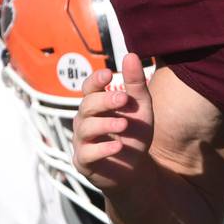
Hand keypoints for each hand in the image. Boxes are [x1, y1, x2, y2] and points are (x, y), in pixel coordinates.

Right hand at [73, 53, 154, 194]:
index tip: (108, 75)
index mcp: (98, 104)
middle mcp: (86, 120)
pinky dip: (102, 150)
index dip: (95, 80)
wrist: (136, 167)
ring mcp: (83, 141)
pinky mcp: (85, 161)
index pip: (89, 87)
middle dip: (104, 100)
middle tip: (123, 100)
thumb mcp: (140, 107)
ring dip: (105, 124)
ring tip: (124, 125)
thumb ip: (135, 83)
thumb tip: (130, 55)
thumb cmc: (134, 133)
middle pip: (87, 105)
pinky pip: (87, 153)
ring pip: (85, 128)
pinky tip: (118, 147)